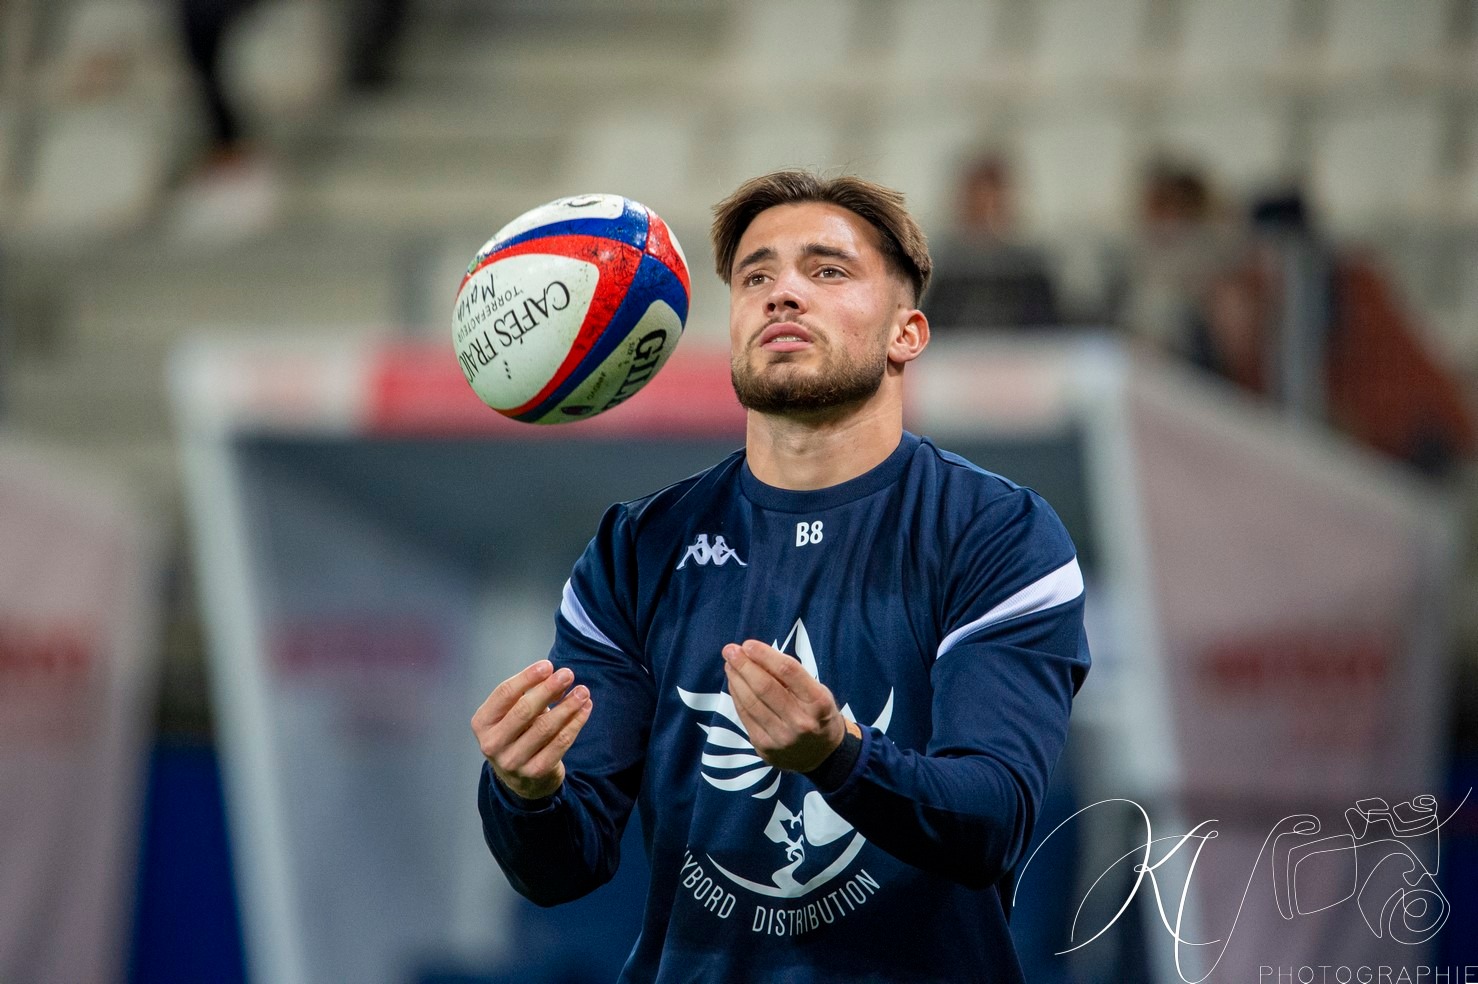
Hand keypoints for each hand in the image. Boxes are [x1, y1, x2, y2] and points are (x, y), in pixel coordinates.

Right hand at [472, 659, 591, 800]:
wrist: (521, 778)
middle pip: (524, 710)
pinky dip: (575, 723)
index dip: (527, 677)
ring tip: (583, 691)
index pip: (505, 694)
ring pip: (545, 727)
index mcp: (482, 723)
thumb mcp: (513, 713)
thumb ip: (529, 694)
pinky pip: (560, 743)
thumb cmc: (517, 734)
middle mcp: (492, 744)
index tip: (548, 665)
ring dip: (567, 706)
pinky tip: (585, 709)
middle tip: (568, 674)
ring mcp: (513, 761)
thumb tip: (557, 679)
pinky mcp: (535, 772)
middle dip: (548, 689)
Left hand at [722, 640, 848, 772]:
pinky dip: (737, 696)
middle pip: (765, 687)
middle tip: (730, 650)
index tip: (748, 644)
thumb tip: (755, 655)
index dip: (765, 655)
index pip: (788, 671)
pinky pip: (745, 716)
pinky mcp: (765, 747)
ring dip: (736, 679)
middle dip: (743, 665)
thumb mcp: (816, 691)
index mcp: (818, 702)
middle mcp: (801, 721)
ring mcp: (782, 737)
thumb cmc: (816, 713)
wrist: (822, 755)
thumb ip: (790, 676)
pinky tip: (733, 683)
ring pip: (751, 702)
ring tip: (729, 664)